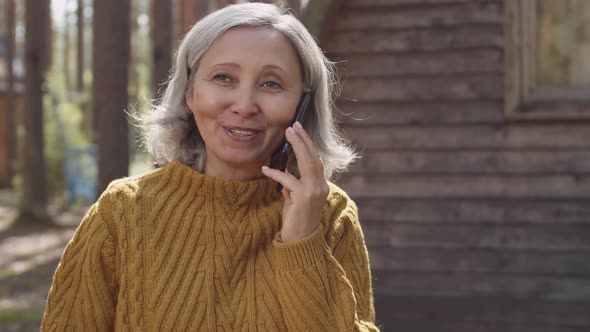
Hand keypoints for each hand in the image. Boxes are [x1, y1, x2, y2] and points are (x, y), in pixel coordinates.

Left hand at [262, 121, 329, 242]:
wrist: (300, 242)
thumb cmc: (296, 222)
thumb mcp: (295, 201)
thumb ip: (292, 188)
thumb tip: (285, 178)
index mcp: (321, 186)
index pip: (316, 160)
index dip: (308, 145)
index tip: (299, 131)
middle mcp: (321, 186)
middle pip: (314, 157)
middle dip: (304, 139)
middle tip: (294, 125)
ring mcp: (314, 191)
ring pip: (307, 162)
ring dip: (297, 145)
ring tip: (288, 132)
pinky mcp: (303, 197)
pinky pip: (288, 180)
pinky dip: (276, 173)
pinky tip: (265, 169)